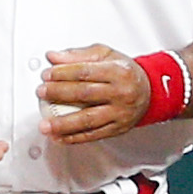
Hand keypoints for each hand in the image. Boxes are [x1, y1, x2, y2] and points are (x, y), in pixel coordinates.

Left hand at [38, 45, 153, 143]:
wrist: (151, 91)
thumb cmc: (125, 72)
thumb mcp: (106, 56)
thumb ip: (78, 55)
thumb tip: (53, 57)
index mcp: (117, 72)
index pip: (85, 72)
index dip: (63, 73)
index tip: (46, 75)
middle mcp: (120, 93)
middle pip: (84, 94)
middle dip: (59, 93)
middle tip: (41, 93)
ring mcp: (119, 113)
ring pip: (88, 119)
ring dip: (63, 124)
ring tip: (45, 124)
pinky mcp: (117, 128)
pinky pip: (93, 135)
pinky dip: (74, 138)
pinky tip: (59, 137)